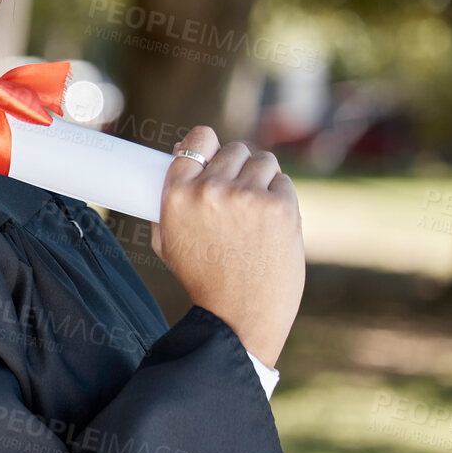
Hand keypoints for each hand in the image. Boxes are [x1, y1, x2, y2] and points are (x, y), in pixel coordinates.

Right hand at [151, 125, 304, 367]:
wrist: (238, 314)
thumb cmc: (202, 279)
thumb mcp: (168, 240)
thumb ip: (169, 199)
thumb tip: (181, 154)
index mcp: (177, 194)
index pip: (198, 139)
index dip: (208, 143)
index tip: (213, 155)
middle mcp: (210, 189)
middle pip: (234, 149)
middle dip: (238, 167)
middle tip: (239, 194)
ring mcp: (247, 196)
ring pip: (263, 161)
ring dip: (261, 178)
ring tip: (256, 208)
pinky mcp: (280, 206)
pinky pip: (283, 182)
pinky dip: (280, 197)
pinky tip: (271, 223)